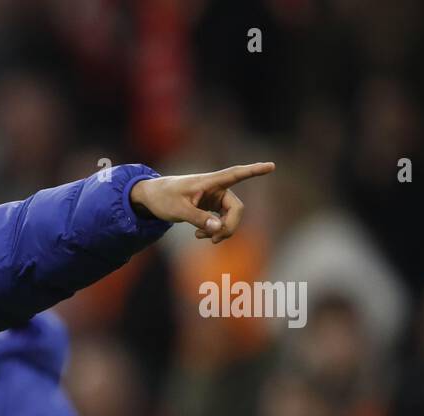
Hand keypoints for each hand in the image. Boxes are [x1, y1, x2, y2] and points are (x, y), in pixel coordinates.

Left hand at [129, 162, 274, 243]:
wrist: (152, 197)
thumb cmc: (163, 198)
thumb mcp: (178, 210)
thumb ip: (198, 219)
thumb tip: (218, 229)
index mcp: (210, 182)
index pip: (236, 174)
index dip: (254, 171)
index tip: (271, 166)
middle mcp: (217, 188)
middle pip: (236, 209)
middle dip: (229, 226)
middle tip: (214, 240)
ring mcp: (215, 198)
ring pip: (230, 218)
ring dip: (220, 231)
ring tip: (200, 237)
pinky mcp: (211, 207)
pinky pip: (221, 221)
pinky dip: (214, 231)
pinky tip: (199, 235)